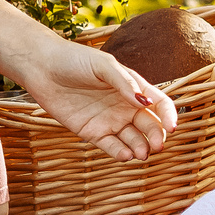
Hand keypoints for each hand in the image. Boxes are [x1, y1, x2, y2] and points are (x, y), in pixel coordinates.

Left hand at [10, 34, 175, 162]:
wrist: (43, 67)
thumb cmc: (74, 60)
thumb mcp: (103, 65)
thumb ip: (124, 83)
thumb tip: (146, 103)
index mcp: (133, 87)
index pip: (158, 103)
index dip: (168, 115)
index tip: (172, 127)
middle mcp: (125, 106)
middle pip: (148, 125)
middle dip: (155, 136)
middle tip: (157, 145)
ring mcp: (110, 120)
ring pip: (133, 139)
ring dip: (140, 147)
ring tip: (141, 153)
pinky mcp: (93, 132)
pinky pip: (111, 146)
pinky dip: (120, 152)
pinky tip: (126, 154)